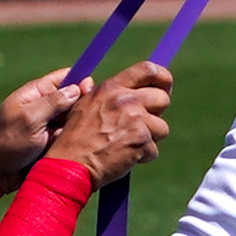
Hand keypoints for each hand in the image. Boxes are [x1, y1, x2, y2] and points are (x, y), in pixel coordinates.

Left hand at [0, 69, 78, 189]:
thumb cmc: (7, 143)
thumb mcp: (30, 119)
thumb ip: (54, 102)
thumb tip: (77, 87)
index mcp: (35, 93)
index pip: (64, 78)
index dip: (79, 81)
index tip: (89, 91)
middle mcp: (43, 106)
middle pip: (72, 99)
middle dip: (78, 109)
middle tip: (71, 122)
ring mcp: (48, 124)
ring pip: (73, 119)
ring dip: (73, 127)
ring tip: (62, 139)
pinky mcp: (51, 141)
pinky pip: (68, 136)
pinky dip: (69, 141)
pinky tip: (64, 149)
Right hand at [42, 62, 171, 187]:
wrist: (70, 165)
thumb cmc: (75, 139)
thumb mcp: (84, 106)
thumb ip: (107, 94)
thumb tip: (125, 86)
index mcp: (111, 88)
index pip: (148, 69)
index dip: (163, 77)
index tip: (165, 87)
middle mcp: (125, 100)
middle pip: (162, 99)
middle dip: (156, 114)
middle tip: (142, 125)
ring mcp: (135, 120)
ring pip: (161, 128)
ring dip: (149, 139)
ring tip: (126, 144)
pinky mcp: (141, 141)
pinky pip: (153, 149)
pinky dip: (142, 156)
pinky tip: (124, 157)